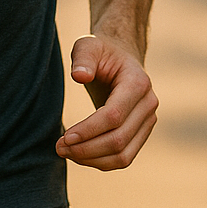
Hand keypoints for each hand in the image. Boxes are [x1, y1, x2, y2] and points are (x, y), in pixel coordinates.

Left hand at [56, 33, 157, 169]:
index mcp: (137, 83)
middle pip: (119, 139)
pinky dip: (101, 162)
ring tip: (66, 153)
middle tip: (58, 147)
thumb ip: (83, 58)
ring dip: (93, 160)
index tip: (65, 137)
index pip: (114, 116)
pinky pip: (124, 157)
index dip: (89, 130)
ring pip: (123, 155)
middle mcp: (148, 104)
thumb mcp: (88, 45)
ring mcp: (148, 121)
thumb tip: (79, 76)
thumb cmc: (101, 52)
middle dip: (86, 148)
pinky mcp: (141, 133)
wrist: (121, 59)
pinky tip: (79, 155)